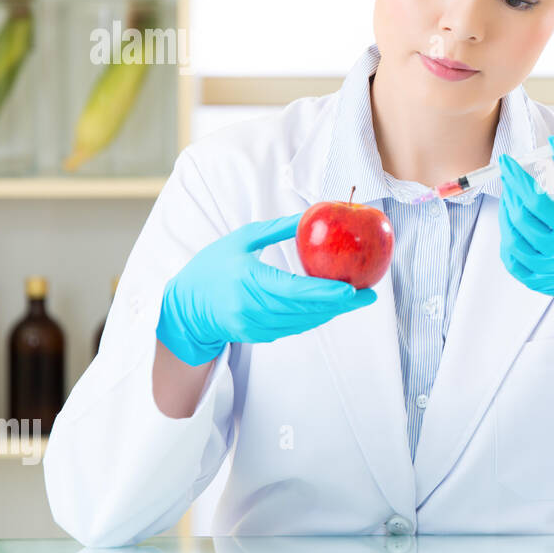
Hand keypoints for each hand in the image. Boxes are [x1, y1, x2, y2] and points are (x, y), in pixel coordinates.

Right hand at [156, 212, 377, 365]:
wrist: (184, 308)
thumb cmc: (212, 267)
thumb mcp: (241, 240)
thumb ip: (277, 230)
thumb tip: (309, 216)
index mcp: (248, 281)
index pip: (293, 291)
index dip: (325, 293)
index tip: (352, 289)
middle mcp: (252, 309)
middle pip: (306, 310)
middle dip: (341, 304)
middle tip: (369, 295)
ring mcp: (255, 326)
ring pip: (304, 322)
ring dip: (331, 311)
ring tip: (356, 298)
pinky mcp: (258, 336)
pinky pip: (294, 327)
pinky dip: (313, 316)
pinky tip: (331, 306)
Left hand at [498, 135, 553, 324]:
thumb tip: (552, 142)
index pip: (539, 202)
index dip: (519, 179)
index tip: (507, 161)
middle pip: (522, 221)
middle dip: (511, 193)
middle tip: (509, 177)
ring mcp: (552, 274)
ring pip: (513, 242)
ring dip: (506, 216)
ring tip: (510, 198)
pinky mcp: (544, 285)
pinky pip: (514, 264)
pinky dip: (508, 243)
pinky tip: (512, 226)